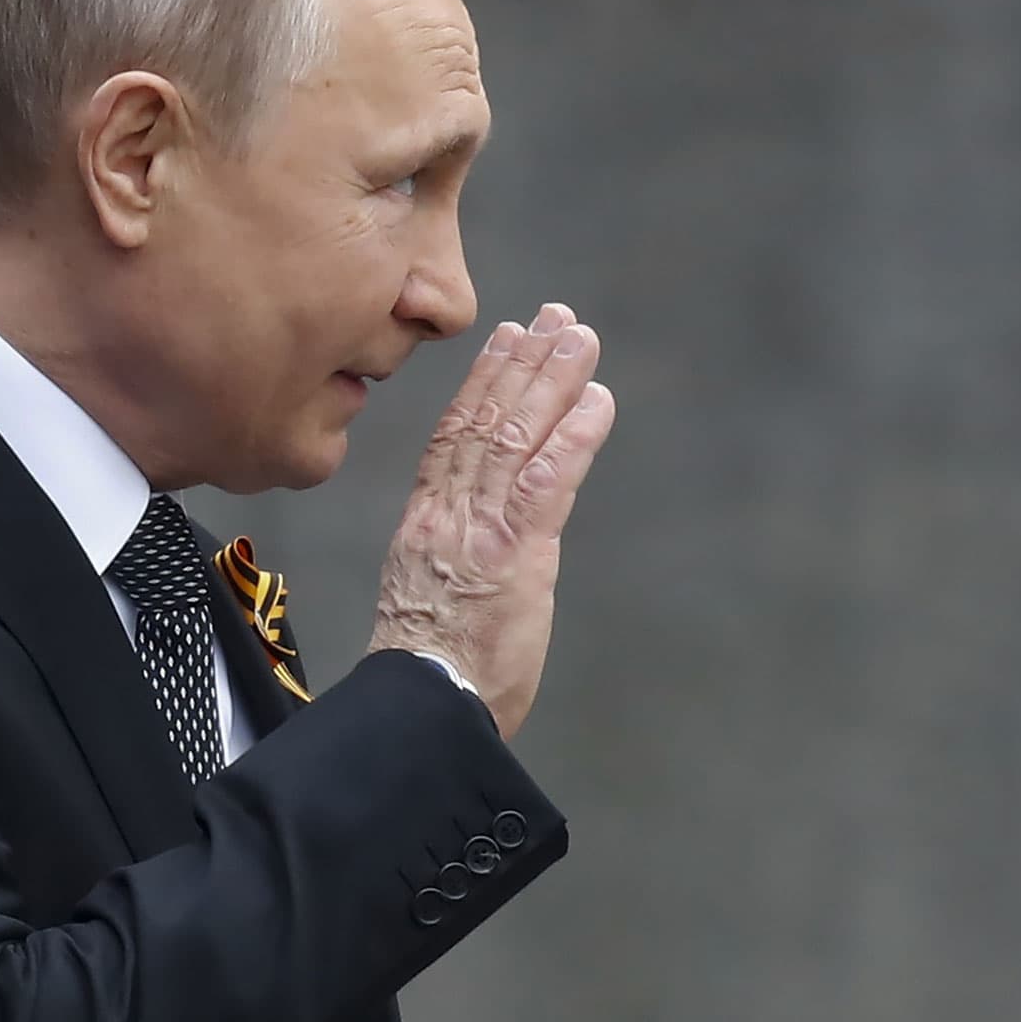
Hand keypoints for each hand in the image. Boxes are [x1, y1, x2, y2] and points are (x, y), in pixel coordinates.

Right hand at [369, 303, 615, 739]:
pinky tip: (597, 400)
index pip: (453, 436)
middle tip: (556, 316)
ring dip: (553, 379)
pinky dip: (574, 435)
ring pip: (517, 435)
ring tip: (579, 336)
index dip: (481, 383)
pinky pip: (547, 479)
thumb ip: (452, 559)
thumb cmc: (430, 673)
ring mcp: (481, 529)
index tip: (505, 340)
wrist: (423, 705)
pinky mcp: (517, 552)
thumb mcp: (426, 600)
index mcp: (424, 524)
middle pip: (488, 419)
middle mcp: (449, 514)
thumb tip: (476, 550)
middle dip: (525, 362)